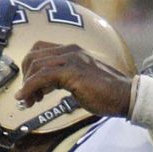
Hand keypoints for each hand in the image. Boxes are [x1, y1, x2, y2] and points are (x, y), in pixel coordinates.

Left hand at [16, 41, 133, 115]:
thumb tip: (44, 89)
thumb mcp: (81, 82)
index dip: (30, 68)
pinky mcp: (72, 71)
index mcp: (73, 51)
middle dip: (26, 77)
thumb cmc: (108, 93)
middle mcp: (71, 51)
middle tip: (28, 97)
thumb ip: (64, 80)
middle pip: (33, 56)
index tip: (31, 88)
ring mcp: (72, 59)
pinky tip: (29, 98)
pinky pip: (42, 76)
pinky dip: (30, 88)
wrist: (126, 96)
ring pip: (36, 65)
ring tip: (30, 101)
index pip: (40, 50)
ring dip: (28, 85)